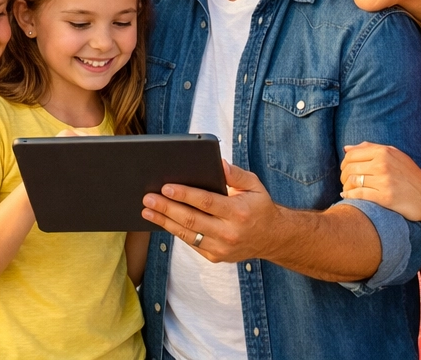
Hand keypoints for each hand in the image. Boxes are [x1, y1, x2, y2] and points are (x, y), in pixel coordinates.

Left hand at [141, 159, 281, 262]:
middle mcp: (229, 233)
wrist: (272, 238)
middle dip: (167, 208)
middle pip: (192, 220)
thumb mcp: (254, 185)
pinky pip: (191, 243)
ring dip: (164, 222)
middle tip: (148, 198)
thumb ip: (235, 174)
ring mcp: (221, 248)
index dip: (185, 194)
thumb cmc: (259, 206)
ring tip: (147, 210)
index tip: (166, 187)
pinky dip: (174, 231)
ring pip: (187, 234)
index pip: (206, 202)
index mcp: (238, 213)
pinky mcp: (215, 257)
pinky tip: (162, 221)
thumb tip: (217, 163)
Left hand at [340, 142, 420, 221]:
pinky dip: (349, 195)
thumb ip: (371, 149)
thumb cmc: (410, 175)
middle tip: (344, 181)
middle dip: (343, 175)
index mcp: (384, 152)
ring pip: (352, 181)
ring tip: (347, 189)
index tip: (345, 170)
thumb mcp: (395, 155)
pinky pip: (359, 195)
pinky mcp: (385, 197)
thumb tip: (346, 148)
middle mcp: (383, 165)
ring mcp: (384, 181)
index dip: (344, 163)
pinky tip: (347, 196)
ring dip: (345, 186)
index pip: (351, 155)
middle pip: (350, 168)